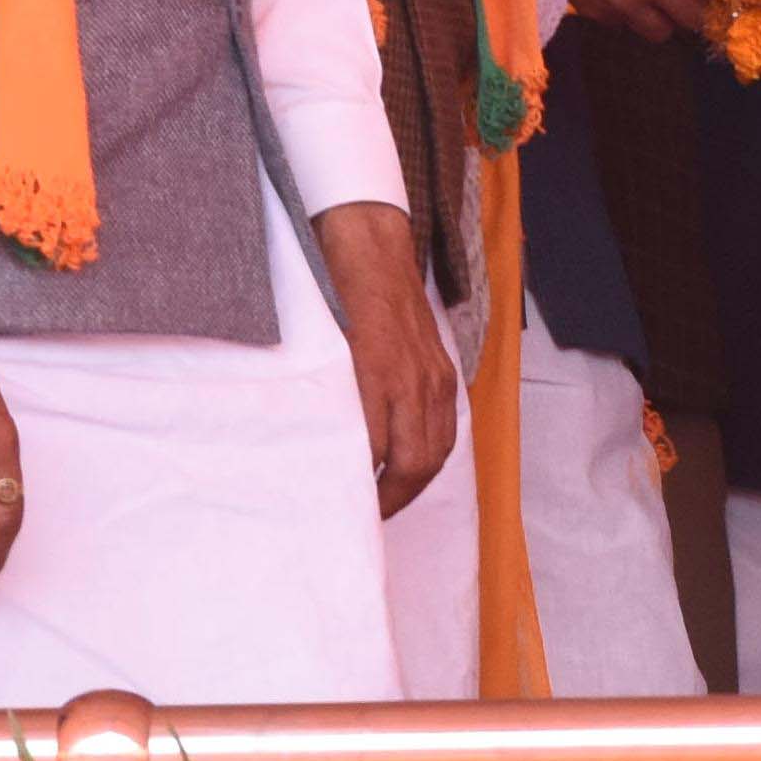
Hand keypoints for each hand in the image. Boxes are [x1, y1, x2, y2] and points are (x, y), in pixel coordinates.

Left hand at [318, 202, 460, 515]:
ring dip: (415, 482)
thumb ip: (322, 395)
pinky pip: (446, 424)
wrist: (369, 243)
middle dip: (392, 498)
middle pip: (413, 464)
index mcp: (375, 375)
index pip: (374, 455)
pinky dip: (432, 451)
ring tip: (390, 498)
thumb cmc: (332, 289)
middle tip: (367, 516)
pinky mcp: (442, 367)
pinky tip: (412, 461)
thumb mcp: (316, 344)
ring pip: (436, 449)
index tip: (341, 508)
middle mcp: (412, 380)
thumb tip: (314, 442)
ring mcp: (433, 374)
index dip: (361, 489)